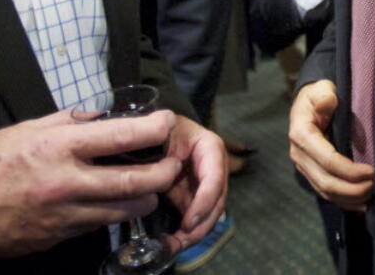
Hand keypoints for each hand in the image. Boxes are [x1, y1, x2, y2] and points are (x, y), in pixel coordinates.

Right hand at [0, 109, 180, 256]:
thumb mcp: (31, 128)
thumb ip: (72, 122)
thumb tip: (105, 116)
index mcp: (60, 146)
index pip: (121, 136)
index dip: (153, 130)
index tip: (167, 122)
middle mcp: (67, 180)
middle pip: (134, 181)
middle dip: (163, 173)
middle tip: (172, 165)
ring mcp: (66, 212)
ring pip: (125, 209)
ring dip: (146, 198)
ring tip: (153, 188)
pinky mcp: (61, 234)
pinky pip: (100, 224)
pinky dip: (117, 213)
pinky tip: (121, 204)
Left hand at [162, 116, 227, 250]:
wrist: (156, 133)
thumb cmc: (160, 129)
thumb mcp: (162, 132)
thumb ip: (164, 149)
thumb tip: (170, 167)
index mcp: (210, 147)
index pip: (214, 177)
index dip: (204, 201)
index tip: (188, 222)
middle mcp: (215, 166)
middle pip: (217, 199)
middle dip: (202, 223)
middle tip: (182, 240)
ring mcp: (208, 183)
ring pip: (211, 211)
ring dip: (197, 231)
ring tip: (176, 245)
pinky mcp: (197, 195)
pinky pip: (199, 215)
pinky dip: (190, 231)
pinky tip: (176, 241)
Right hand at [288, 80, 373, 210]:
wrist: (308, 103)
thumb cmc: (318, 94)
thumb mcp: (321, 88)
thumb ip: (324, 95)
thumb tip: (327, 103)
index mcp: (302, 134)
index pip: (327, 160)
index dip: (349, 170)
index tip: (371, 171)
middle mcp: (299, 154)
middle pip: (325, 181)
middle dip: (351, 189)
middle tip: (374, 186)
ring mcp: (303, 166)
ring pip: (324, 191)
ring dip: (348, 198)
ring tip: (370, 196)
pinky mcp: (309, 172)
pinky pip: (324, 192)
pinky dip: (342, 201)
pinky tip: (359, 205)